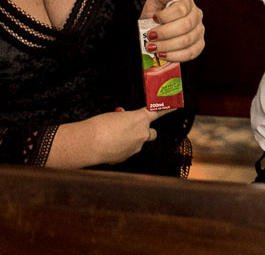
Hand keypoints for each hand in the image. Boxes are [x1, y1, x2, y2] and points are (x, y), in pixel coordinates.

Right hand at [48, 106, 174, 167]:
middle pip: (151, 133)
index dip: (166, 109)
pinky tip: (106, 146)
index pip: (157, 112)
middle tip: (133, 129)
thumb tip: (125, 122)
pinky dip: (119, 149)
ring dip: (129, 141)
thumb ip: (125, 119)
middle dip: (145, 132)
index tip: (175, 107)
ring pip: (137, 144)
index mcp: (140, 119)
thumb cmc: (100, 125)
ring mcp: (136, 147)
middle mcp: (143, 134)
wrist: (89, 143)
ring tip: (112, 137)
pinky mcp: (126, 157)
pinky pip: (125, 151)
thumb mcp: (115, 116)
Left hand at [140, 0, 204, 61]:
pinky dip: (174, 56)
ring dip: (167, 46)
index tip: (153, 19)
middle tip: (150, 37)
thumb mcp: (153, 3)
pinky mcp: (198, 45)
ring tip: (152, 47)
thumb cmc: (154, 17)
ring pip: (187, 40)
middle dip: (165, 33)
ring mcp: (199, 31)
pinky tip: (163, 55)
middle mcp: (196, 16)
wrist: (154, 32)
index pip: (181, 9)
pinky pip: (190, 53)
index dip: (166, 16)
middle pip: (185, 26)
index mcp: (187, 3)